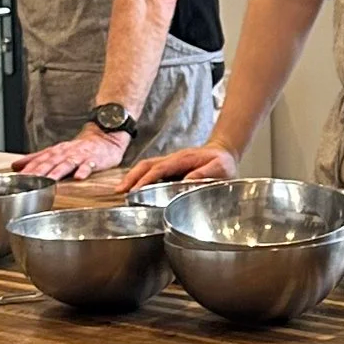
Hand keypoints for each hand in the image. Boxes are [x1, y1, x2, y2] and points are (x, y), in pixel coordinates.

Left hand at [17, 127, 130, 180]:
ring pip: (67, 163)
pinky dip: (84, 171)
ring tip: (49, 180)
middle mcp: (66, 152)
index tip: (17, 177)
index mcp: (56, 151)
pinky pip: (89, 166)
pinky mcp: (94, 160)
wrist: (105, 138)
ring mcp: (80, 156)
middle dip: (39, 171)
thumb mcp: (56, 152)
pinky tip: (79, 177)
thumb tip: (15, 165)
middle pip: (50, 161)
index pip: (39, 159)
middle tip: (28, 179)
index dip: (28, 168)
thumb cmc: (80, 148)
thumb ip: (36, 159)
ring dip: (58, 172)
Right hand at [115, 142, 238, 190]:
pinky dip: (138, 177)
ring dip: (132, 177)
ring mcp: (170, 161)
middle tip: (120, 191)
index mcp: (183, 159)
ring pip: (146, 166)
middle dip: (132, 177)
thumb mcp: (220, 168)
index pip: (160, 168)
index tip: (135, 190)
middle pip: (147, 165)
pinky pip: (150, 170)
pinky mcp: (169, 166)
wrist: (223, 152)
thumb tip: (187, 181)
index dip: (147, 179)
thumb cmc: (222, 162)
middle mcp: (173, 158)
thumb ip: (205, 174)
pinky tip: (132, 187)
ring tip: (120, 190)